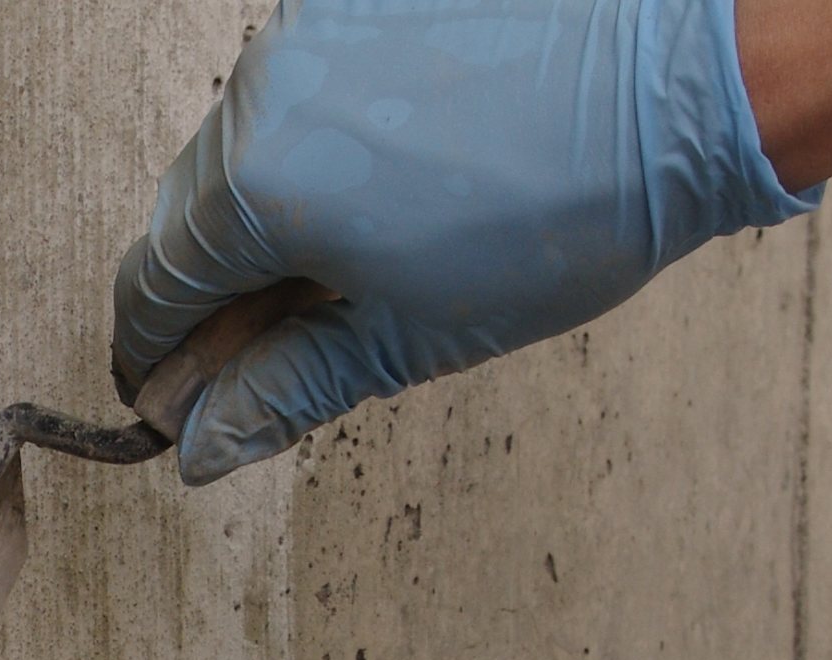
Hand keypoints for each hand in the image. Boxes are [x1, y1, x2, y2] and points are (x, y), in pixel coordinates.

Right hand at [113, 0, 816, 484]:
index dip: (157, 355)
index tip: (178, 389)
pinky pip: (296, 83)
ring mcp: (301, 30)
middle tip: (297, 328)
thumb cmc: (563, 214)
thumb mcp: (411, 334)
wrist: (678, 87)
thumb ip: (287, 388)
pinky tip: (401, 164)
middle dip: (222, 281)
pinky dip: (321, 132)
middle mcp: (259, 92)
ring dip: (275, 201)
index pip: (152, 288)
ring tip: (378, 234)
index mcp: (261, 190)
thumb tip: (202, 445)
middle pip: (187, 212)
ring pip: (241, 143)